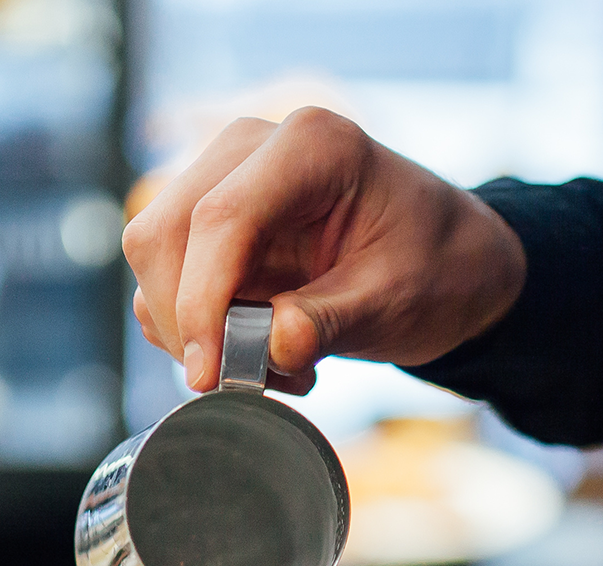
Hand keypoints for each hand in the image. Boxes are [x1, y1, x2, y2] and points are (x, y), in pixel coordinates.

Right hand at [121, 107, 525, 393]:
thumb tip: (271, 347)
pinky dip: (198, 327)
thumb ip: (331, 322)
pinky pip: (168, 278)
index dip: (200, 302)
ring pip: (154, 258)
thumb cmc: (436, 267)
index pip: (221, 218)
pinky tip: (258, 346)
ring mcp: (224, 177)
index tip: (210, 375)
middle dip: (187, 322)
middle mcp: (253, 148)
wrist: (448, 261)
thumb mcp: (396, 301)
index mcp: (313, 146)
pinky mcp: (209, 218)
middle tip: (247, 380)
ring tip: (274, 365)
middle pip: (165, 234)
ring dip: (194, 330)